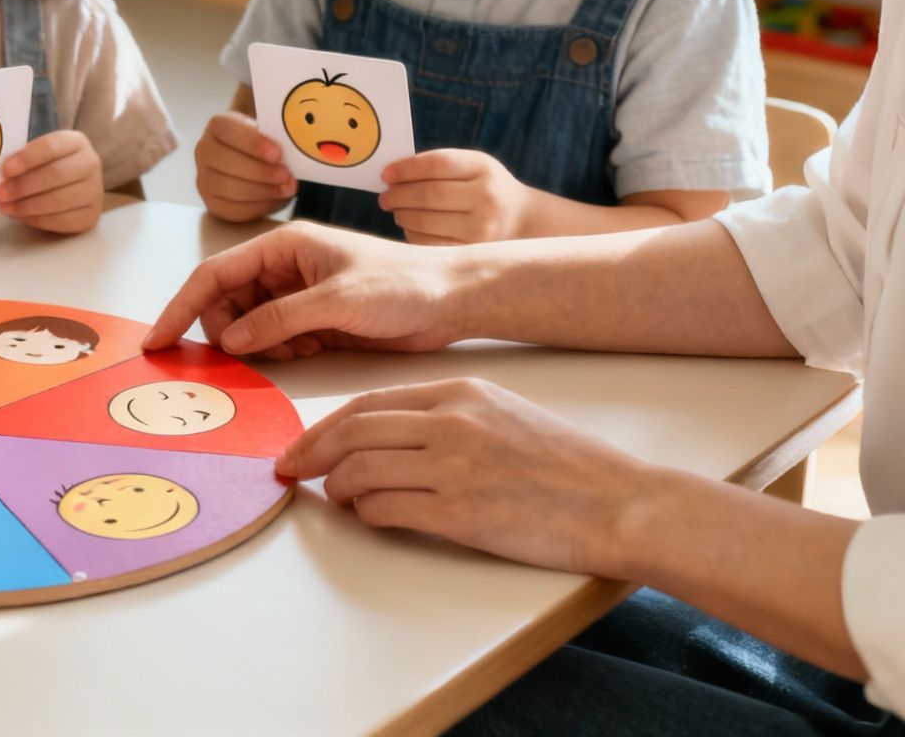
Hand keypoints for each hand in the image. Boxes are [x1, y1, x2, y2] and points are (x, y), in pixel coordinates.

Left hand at [0, 130, 102, 233]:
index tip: (4, 170)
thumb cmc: (50, 166)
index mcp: (76, 142)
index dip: (26, 159)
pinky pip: (60, 220)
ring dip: (26, 206)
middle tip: (0, 193)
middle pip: (55, 175)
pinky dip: (36, 219)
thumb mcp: (40, 154)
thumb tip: (0, 176)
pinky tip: (20, 215)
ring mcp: (94, 191)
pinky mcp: (91, 216)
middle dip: (23, 186)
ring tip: (5, 207)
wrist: (75, 185)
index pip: (51, 147)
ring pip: (58, 200)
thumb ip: (23, 160)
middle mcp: (90, 164)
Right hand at [143, 221, 467, 358]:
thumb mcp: (338, 300)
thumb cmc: (404, 284)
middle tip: (240, 359)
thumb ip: (279, 319)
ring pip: (247, 326)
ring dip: (256, 346)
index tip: (158, 341)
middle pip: (224, 303)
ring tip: (295, 350)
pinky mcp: (313, 321)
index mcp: (283, 246)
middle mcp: (283, 268)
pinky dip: (278, 353)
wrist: (453, 300)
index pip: (214, 275)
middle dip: (225, 332)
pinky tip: (308, 352)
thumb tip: (229, 341)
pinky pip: (274, 341)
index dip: (181, 307)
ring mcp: (296, 296)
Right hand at [195, 112, 296, 222]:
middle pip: (227, 161)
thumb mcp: (268, 135)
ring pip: (229, 187)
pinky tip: (275, 199)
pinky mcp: (212, 203)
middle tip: (286, 176)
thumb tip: (291, 154)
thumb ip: (275, 139)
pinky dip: (258, 206)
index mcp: (217, 127)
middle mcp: (204, 151)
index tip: (277, 153)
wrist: (252, 164)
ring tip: (286, 189)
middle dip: (260, 171)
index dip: (252, 142)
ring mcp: (204, 179)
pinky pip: (233, 208)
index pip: (228, 130)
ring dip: (262, 190)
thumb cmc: (263, 146)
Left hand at [276, 378, 653, 575]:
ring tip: (336, 498)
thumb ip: (446, 418)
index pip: (369, 402)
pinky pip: (386, 508)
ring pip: (359, 470)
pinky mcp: (460, 512)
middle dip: (310, 452)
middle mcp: (452, 423)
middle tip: (290, 470)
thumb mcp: (503, 415)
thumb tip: (382, 438)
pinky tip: (372, 517)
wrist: (620, 504)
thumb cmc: (567, 467)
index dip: (324, 425)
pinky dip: (367, 514)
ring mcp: (454, 467)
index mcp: (461, 392)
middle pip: (352, 431)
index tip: (302, 443)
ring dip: (336, 488)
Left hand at [380, 150, 533, 244]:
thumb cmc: (485, 188)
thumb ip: (438, 166)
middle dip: (398, 196)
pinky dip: (412, 234)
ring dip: (401, 215)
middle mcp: (486, 198)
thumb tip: (392, 176)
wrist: (522, 220)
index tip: (385, 175)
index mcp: (484, 168)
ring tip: (396, 211)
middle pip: (428, 195)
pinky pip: (428, 243)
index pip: (437, 164)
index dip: (406, 169)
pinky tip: (410, 227)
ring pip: (424, 221)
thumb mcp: (473, 167)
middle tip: (385, 197)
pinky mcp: (471, 251)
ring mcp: (480, 229)